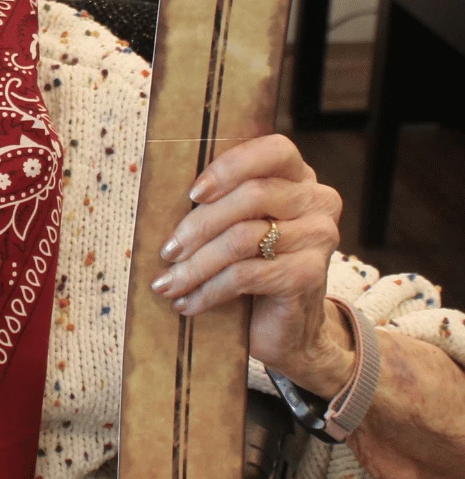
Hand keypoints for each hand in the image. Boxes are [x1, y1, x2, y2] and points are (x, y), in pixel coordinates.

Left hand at [151, 133, 354, 396]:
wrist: (288, 328)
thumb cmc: (252, 263)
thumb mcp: (238, 222)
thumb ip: (221, 197)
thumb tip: (160, 190)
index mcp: (300, 176)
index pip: (274, 150)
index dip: (231, 167)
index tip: (193, 192)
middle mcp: (318, 201)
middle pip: (252, 196)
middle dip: (199, 224)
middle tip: (166, 250)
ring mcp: (319, 237)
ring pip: (243, 239)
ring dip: (196, 264)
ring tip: (167, 282)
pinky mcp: (310, 275)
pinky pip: (247, 274)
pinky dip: (209, 290)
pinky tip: (187, 303)